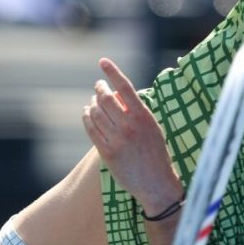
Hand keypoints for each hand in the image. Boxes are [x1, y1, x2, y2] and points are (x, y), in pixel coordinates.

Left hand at [82, 58, 182, 213]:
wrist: (156, 184)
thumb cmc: (156, 153)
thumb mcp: (153, 128)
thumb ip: (136, 111)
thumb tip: (117, 94)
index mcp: (144, 117)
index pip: (125, 88)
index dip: (113, 72)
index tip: (103, 61)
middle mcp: (130, 126)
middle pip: (106, 98)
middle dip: (100, 88)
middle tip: (98, 85)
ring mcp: (117, 140)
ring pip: (96, 112)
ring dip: (92, 103)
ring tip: (93, 101)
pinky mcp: (107, 153)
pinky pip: (91, 129)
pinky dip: (86, 118)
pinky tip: (87, 113)